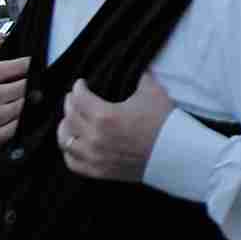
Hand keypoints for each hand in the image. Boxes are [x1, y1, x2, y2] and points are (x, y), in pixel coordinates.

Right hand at [0, 56, 31, 148]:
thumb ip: (11, 69)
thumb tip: (34, 63)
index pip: (0, 69)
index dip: (21, 65)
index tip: (35, 64)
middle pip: (6, 91)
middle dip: (27, 87)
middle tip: (42, 85)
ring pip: (8, 111)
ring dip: (24, 106)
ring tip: (36, 100)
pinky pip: (9, 130)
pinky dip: (20, 123)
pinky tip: (28, 117)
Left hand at [59, 72, 173, 181]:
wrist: (175, 153)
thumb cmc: (164, 122)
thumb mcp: (153, 92)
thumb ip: (141, 77)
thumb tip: (138, 68)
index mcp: (105, 115)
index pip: (79, 98)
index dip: (78, 88)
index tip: (81, 84)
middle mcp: (94, 137)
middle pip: (69, 117)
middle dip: (70, 104)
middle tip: (73, 98)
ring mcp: (95, 156)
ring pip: (65, 141)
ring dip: (65, 128)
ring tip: (69, 121)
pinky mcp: (99, 171)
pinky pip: (73, 162)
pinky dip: (69, 152)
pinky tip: (73, 144)